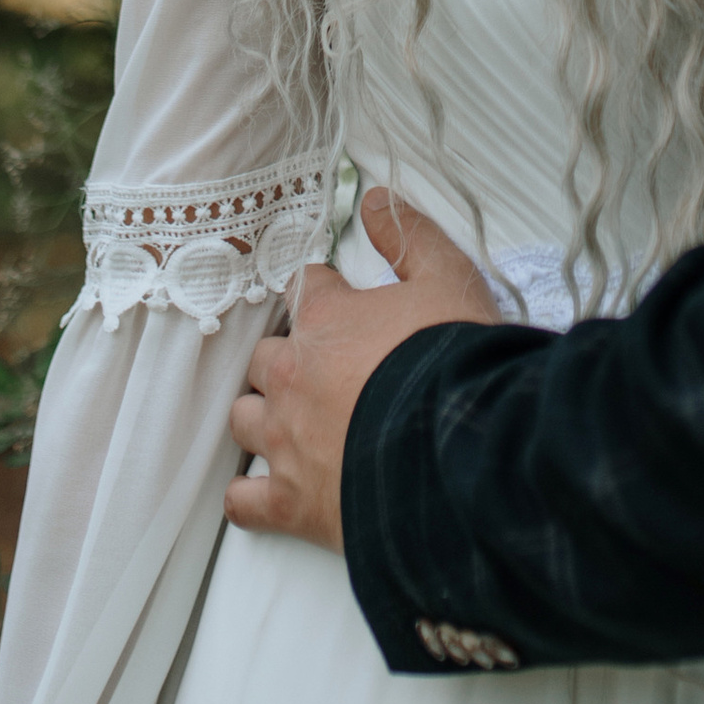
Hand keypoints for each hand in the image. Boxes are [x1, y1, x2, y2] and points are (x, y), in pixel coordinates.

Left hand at [224, 188, 498, 554]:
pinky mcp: (291, 501)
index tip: (343, 308)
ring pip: (244, 419)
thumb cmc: (456, 362)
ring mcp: (285, 440)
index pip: (303, 290)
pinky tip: (264, 493)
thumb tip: (375, 202)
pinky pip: (242, 501)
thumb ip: (409, 237)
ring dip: (263, 419)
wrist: (461, 448)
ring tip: (291, 426)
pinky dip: (250, 497)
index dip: (325, 297)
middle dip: (287, 360)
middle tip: (324, 372)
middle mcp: (291, 374)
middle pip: (264, 357)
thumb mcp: (448, 279)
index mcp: (325, 319)